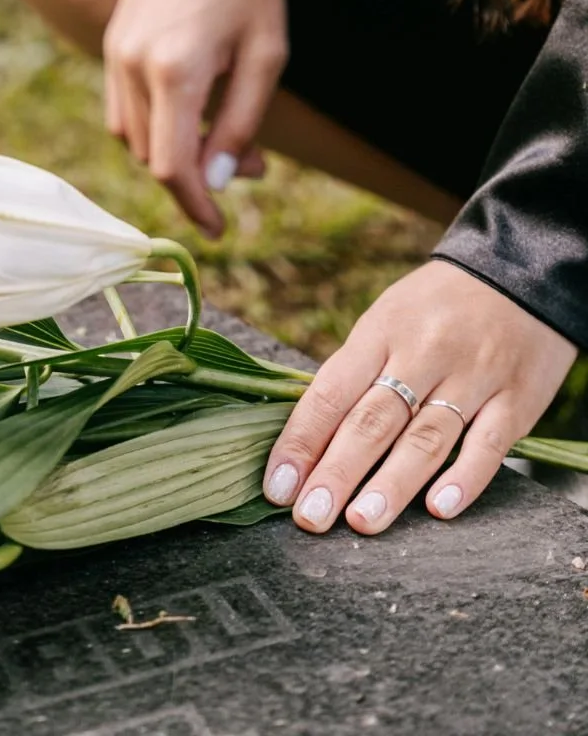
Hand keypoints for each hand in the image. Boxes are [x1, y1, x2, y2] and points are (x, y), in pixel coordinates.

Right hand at [103, 0, 287, 235]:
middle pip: (152, 156)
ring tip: (226, 135)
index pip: (172, 168)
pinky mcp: (112, 38)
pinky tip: (193, 108)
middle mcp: (132, 65)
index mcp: (174, 72)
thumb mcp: (267, 55)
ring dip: (174, 151)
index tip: (220, 230)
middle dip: (197, 176)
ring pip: (133, 134)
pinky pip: (123, 105)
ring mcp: (115, 50)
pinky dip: (153, 124)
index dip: (195, 208)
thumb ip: (241, 125)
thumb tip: (216, 183)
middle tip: (252, 163)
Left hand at [263, 261, 575, 532]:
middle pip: (373, 420)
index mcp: (381, 332)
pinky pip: (489, 443)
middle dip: (337, 472)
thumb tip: (309, 440)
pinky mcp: (516, 398)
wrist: (519, 274)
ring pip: (427, 436)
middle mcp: (424, 352)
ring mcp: (473, 376)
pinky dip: (464, 478)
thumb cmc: (437, 307)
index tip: (277, 486)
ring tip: (362, 521)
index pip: (332, 391)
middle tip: (309, 517)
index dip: (302, 440)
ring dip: (392, 483)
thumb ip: (356, 374)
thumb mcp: (387, 319)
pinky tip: (439, 508)